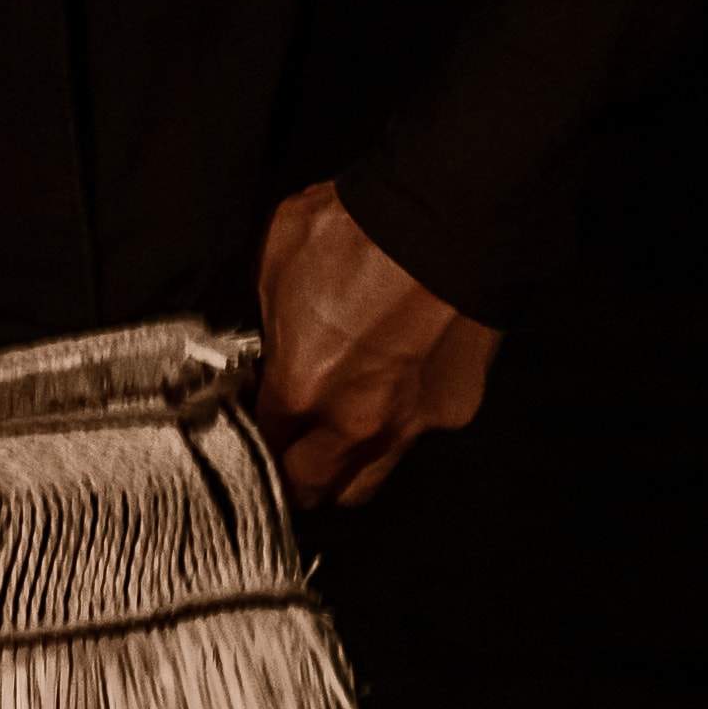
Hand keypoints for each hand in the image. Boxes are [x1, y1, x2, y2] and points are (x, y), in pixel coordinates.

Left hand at [256, 181, 494, 504]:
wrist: (451, 218)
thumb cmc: (362, 230)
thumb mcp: (277, 258)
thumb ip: (265, 316)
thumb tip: (267, 331)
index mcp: (300, 388)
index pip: (260, 444)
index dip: (252, 432)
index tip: (254, 416)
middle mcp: (356, 423)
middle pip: (312, 489)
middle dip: (293, 474)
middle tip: (289, 443)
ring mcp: (412, 423)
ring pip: (366, 479)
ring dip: (346, 464)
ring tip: (340, 427)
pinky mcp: (455, 410)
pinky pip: (416, 435)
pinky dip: (400, 421)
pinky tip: (399, 379)